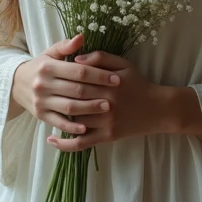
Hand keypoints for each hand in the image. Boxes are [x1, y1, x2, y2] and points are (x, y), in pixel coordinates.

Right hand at [12, 34, 120, 136]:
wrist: (16, 84)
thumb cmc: (40, 67)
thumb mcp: (50, 53)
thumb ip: (66, 46)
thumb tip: (81, 37)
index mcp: (48, 67)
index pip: (78, 71)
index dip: (99, 75)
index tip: (116, 78)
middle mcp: (43, 85)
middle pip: (76, 90)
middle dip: (98, 92)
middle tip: (116, 95)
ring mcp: (41, 101)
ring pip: (69, 107)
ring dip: (89, 109)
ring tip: (106, 107)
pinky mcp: (40, 115)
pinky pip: (58, 122)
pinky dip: (72, 126)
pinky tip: (86, 127)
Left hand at [46, 51, 164, 151]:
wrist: (158, 109)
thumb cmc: (139, 84)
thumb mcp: (124, 64)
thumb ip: (100, 57)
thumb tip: (76, 59)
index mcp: (108, 83)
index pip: (79, 78)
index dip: (63, 75)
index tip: (52, 74)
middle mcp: (106, 103)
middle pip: (74, 98)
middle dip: (57, 95)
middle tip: (44, 92)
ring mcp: (106, 122)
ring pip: (75, 120)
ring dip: (58, 116)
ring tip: (45, 110)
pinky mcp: (107, 136)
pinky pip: (81, 142)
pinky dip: (65, 143)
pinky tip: (52, 140)